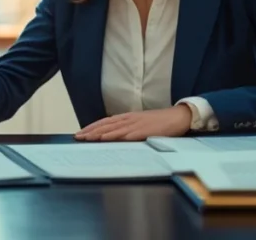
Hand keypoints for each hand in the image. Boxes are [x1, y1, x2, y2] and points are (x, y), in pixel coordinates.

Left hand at [73, 105, 191, 141]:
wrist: (178, 117)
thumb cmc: (160, 122)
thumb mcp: (141, 123)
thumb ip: (128, 128)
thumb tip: (115, 135)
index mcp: (128, 117)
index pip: (105, 121)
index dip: (92, 127)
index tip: (81, 133)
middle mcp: (129, 119)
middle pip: (106, 125)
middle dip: (91, 131)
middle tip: (78, 137)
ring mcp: (136, 124)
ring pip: (114, 129)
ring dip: (99, 134)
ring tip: (87, 138)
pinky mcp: (145, 131)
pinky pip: (128, 134)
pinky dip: (117, 136)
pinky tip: (108, 139)